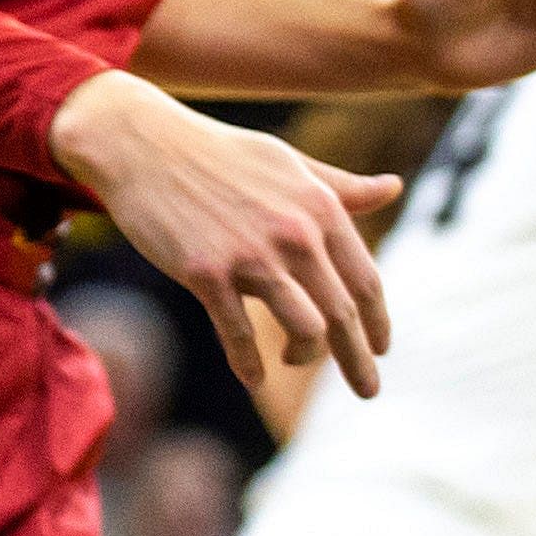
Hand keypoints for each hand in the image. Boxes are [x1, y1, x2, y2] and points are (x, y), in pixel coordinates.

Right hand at [54, 72, 402, 394]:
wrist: (141, 144)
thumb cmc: (218, 152)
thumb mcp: (288, 163)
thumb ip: (340, 186)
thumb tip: (394, 188)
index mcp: (321, 207)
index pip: (366, 281)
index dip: (377, 323)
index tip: (380, 350)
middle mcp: (295, 233)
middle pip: (343, 315)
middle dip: (359, 362)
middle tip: (368, 391)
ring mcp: (250, 255)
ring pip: (305, 330)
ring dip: (306, 357)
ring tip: (294, 359)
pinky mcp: (205, 273)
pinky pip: (239, 335)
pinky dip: (249, 364)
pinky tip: (253, 380)